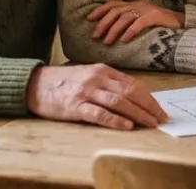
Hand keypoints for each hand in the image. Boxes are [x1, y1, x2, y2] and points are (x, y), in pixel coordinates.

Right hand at [25, 63, 168, 129]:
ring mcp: (86, 92)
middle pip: (130, 92)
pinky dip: (115, 120)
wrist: (35, 83)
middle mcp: (97, 78)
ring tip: (149, 123)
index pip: (133, 84)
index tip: (159, 109)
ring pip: (119, 102)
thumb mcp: (89, 74)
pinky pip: (99, 114)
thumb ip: (109, 82)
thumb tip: (132, 96)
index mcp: (103, 70)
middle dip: (148, 106)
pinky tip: (126, 125)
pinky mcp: (75, 106)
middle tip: (160, 118)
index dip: (149, 98)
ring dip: (138, 114)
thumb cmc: (64, 81)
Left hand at [88, 0, 182, 44]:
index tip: (89, 19)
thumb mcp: (142, 20)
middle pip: (116, 11)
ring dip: (114, 30)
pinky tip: (124, 40)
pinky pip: (140, 23)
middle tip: (95, 36)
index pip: (113, 4)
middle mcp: (138, 5)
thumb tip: (112, 32)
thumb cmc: (160, 25)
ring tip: (107, 41)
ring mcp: (147, 10)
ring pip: (125, 18)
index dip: (100, 10)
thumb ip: (130, 22)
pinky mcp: (155, 16)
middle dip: (103, 23)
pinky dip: (130, 31)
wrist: (183, 23)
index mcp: (134, 4)